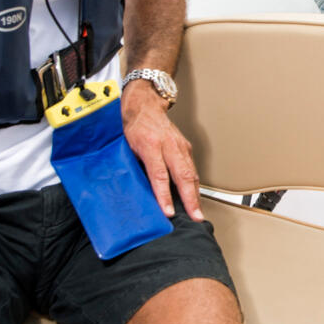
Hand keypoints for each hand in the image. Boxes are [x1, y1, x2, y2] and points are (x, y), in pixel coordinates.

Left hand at [120, 83, 201, 220]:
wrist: (145, 106)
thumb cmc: (133, 127)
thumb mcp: (125, 146)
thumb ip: (132, 167)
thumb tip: (134, 192)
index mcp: (150, 144)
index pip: (159, 174)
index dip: (164, 195)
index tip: (168, 211)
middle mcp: (169, 144)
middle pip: (182, 175)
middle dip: (190, 199)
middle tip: (195, 216)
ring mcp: (180, 145)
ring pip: (191, 173)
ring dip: (195, 195)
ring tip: (198, 213)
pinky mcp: (186, 148)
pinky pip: (192, 169)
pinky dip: (195, 186)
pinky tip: (195, 199)